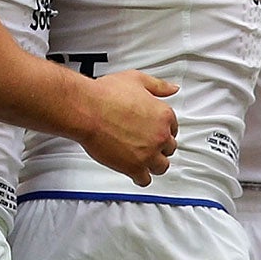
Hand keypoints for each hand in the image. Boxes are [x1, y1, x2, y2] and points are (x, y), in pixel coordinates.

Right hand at [79, 71, 178, 185]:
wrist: (87, 110)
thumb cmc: (106, 95)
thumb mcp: (137, 80)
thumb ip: (158, 86)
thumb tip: (172, 88)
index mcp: (164, 115)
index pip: (173, 128)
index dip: (163, 130)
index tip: (156, 131)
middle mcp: (160, 135)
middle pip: (169, 148)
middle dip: (159, 147)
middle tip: (148, 145)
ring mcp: (148, 153)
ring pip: (161, 166)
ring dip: (154, 164)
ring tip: (145, 161)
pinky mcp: (134, 167)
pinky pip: (145, 179)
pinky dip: (141, 178)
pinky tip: (137, 175)